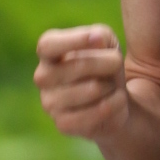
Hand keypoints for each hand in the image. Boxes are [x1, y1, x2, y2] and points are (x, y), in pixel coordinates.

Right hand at [35, 23, 131, 142]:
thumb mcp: (107, 42)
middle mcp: (42, 77)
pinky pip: (94, 113)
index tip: (98, 39)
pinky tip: (116, 102)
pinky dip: (114, 105)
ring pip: (91, 89)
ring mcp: (49, 103)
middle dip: (107, 64)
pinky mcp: (62, 124)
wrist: (115, 101)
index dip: (73, 41)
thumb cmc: (106, 65)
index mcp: (48, 53)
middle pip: (78, 65)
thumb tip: (95, 39)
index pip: (48, 44)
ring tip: (111, 86)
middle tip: (117, 65)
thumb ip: (99, 35)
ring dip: (111, 86)